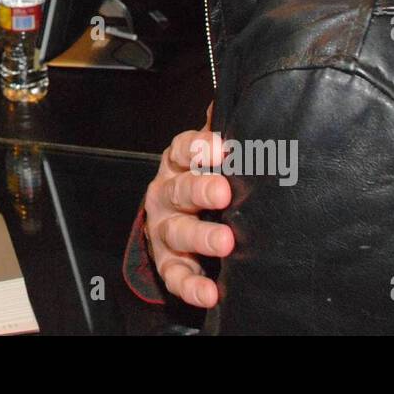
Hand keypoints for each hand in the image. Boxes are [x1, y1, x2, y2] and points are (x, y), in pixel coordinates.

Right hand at [143, 103, 233, 307]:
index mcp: (177, 164)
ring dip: (200, 237)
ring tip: (226, 243)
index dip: (198, 147)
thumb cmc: (199, 182)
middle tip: (223, 193)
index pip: (181, 149)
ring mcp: (164, 230)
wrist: (175, 226)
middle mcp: (166, 194)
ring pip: (178, 232)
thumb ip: (217, 134)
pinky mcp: (168, 263)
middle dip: (201, 191)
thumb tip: (230, 101)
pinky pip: (176, 276)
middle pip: (180, 190)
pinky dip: (191, 286)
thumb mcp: (206, 157)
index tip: (221, 146)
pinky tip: (210, 293)